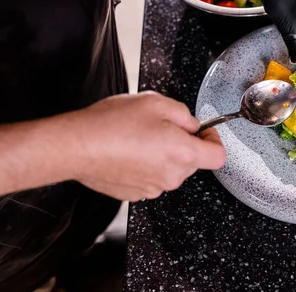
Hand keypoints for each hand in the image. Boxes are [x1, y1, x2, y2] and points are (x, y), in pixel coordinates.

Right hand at [66, 92, 225, 200]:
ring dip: (163, 154)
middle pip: (193, 161)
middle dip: (184, 143)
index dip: (214, 140)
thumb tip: (191, 125)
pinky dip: (146, 165)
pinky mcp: (136, 193)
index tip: (204, 131)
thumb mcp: (156, 102)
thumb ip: (184, 114)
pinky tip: (128, 151)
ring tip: (140, 137)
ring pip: (171, 169)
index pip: (219, 156)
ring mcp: (153, 187)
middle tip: (162, 126)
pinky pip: (151, 177)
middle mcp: (172, 175)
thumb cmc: (112, 124)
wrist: (76, 146)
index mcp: (183, 153)